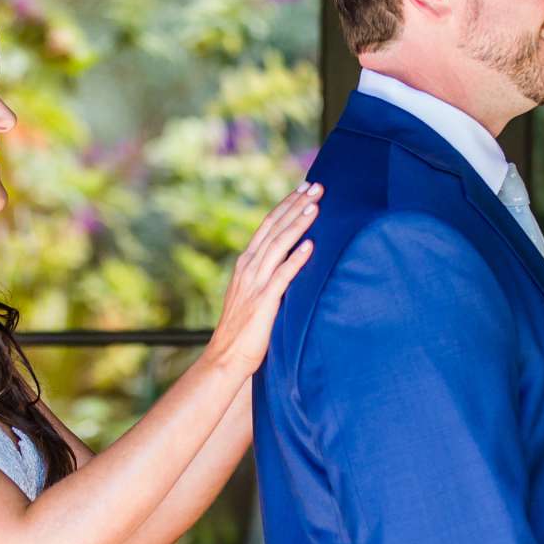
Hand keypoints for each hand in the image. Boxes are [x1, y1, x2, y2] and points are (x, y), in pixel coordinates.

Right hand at [203, 181, 321, 379]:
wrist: (225, 357)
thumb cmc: (243, 331)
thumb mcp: (253, 296)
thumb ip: (267, 277)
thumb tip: (288, 263)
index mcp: (245, 264)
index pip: (267, 225)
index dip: (286, 205)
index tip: (303, 189)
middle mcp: (248, 267)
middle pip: (274, 228)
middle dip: (296, 205)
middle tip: (318, 186)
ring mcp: (255, 283)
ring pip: (279, 245)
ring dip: (298, 223)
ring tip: (316, 206)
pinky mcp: (264, 301)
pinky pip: (282, 276)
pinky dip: (297, 259)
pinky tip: (311, 246)